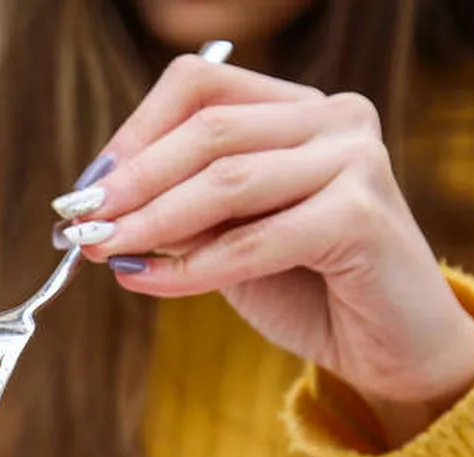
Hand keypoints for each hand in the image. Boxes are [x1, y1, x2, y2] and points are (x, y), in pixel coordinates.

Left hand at [54, 56, 473, 443]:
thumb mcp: (232, 241)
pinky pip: (251, 241)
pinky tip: (145, 282)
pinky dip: (190, 266)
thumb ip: (183, 213)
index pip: (201, 88)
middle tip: (79, 222)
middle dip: (132, 180)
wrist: (393, 352)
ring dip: (150, 221)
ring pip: (225, 180)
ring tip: (102, 251)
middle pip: (209, 129)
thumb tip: (102, 208)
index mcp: (301, 110)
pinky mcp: (362, 214)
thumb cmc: (312, 290)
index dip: (134, 133)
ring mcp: (356, 158)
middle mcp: (335, 118)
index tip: (87, 188)